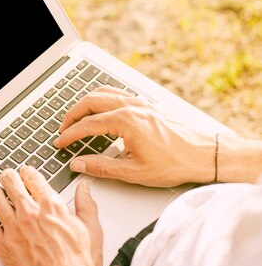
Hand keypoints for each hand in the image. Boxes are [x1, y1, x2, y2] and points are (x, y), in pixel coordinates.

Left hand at [0, 166, 108, 265]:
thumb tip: (84, 188)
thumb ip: (86, 205)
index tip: (25, 173)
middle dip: (8, 176)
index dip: (27, 172)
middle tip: (7, 177)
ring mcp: (13, 229)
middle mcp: (30, 214)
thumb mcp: (91, 231)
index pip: (32, 177)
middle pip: (10, 181)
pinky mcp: (2, 246)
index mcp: (52, 207)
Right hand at [53, 86, 215, 186]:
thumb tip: (78, 164)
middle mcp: (131, 107)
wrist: (204, 155)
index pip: (87, 125)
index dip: (69, 135)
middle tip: (62, 130)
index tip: (60, 143)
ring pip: (102, 93)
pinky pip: (116, 93)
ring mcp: (140, 103)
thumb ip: (100, 167)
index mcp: (125, 121)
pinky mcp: (146, 105)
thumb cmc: (175, 163)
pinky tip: (100, 111)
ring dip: (85, 104)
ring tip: (76, 119)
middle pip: (90, 101)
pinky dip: (101, 99)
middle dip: (72, 115)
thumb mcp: (133, 172)